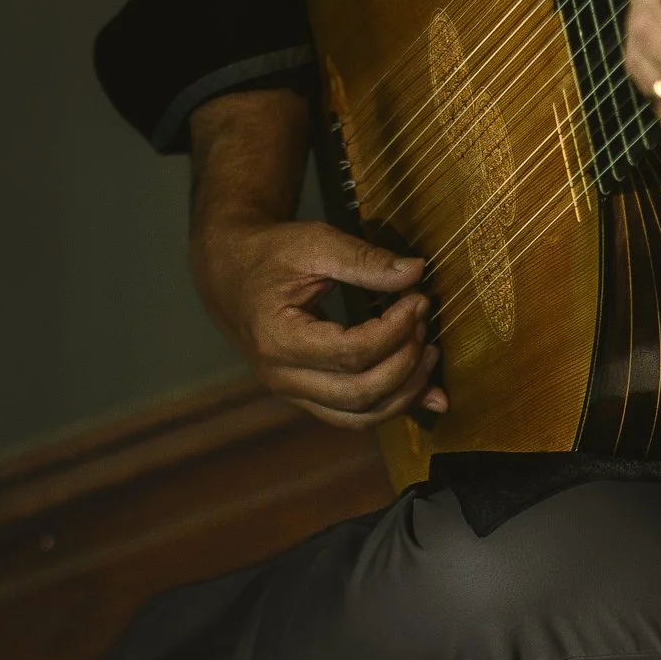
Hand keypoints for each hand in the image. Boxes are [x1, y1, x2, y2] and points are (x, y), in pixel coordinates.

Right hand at [187, 91, 446, 429]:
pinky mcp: (306, 396)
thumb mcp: (314, 243)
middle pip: (359, 393)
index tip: (419, 300)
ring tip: (429, 353)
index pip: (351, 352)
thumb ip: (364, 259)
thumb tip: (415, 272)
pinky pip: (353, 416)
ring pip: (359, 416)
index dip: (395, 331)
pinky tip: (425, 390)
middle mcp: (280, 375)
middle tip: (424, 325)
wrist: (231, 272)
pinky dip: (392, 406)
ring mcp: (292, 392)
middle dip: (405, 363)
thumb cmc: (270, 254)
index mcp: (276, 337)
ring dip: (404, 392)